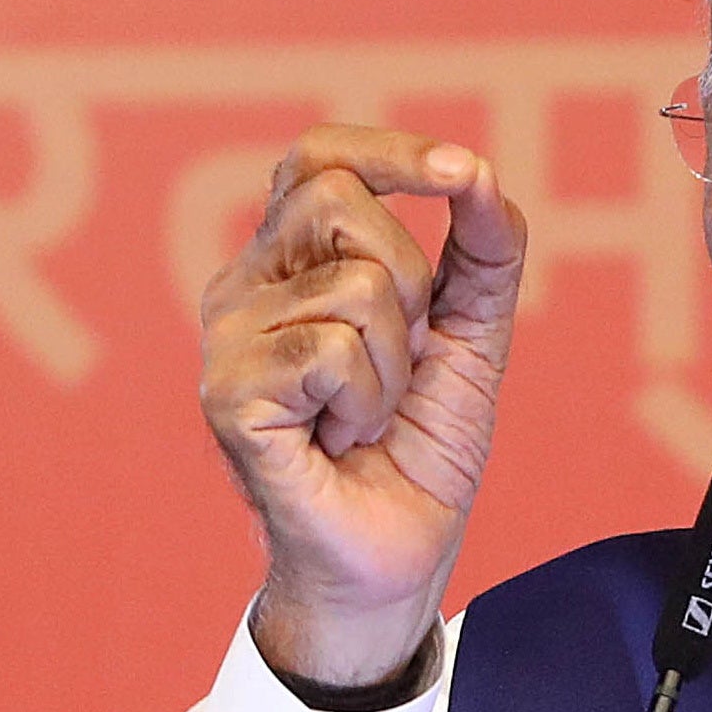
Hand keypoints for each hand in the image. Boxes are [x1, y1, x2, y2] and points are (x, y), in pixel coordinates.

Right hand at [199, 126, 525, 687]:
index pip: (318, 159)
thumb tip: (482, 173)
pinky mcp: (226, 394)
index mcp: (290, 262)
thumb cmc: (418, 448)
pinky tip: (342, 439)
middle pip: (337, 199)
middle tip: (404, 357)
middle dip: (412, 278)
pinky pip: (330, 349)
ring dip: (395, 362)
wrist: (398, 559)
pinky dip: (367, 401)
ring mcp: (226, 339)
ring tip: (368, 414)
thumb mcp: (470, 336)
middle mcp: (244, 287)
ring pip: (353, 284)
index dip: (390, 152)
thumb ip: (485, 251)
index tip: (461, 173)